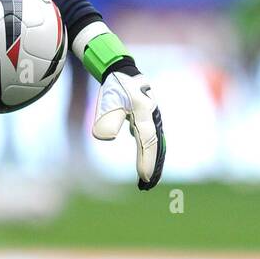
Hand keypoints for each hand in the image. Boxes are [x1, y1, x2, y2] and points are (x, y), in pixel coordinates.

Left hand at [92, 70, 165, 189]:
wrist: (123, 72)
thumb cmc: (115, 86)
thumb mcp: (109, 101)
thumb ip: (107, 118)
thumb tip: (103, 137)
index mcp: (145, 114)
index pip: (147, 142)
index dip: (147, 160)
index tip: (144, 178)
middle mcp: (153, 118)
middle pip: (156, 147)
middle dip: (153, 168)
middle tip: (147, 186)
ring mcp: (153, 120)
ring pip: (156, 145)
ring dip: (153, 164)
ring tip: (147, 182)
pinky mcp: (149, 121)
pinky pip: (152, 141)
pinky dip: (150, 155)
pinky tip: (145, 167)